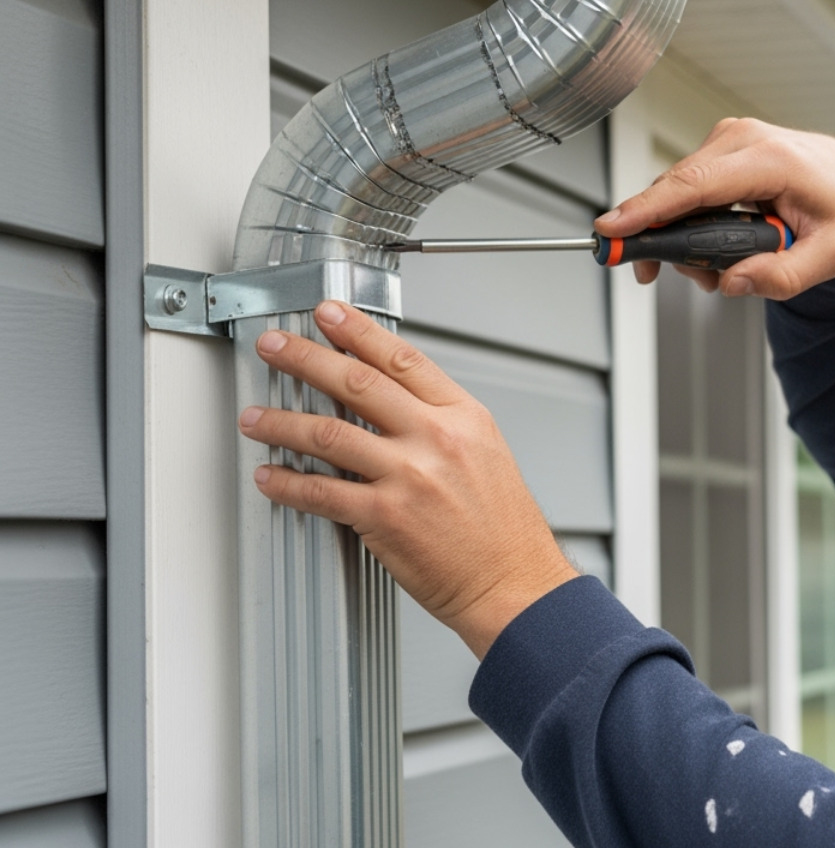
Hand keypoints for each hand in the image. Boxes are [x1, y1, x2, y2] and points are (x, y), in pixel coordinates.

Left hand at [237, 300, 578, 657]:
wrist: (515, 583)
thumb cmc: (504, 530)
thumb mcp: (485, 454)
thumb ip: (440, 424)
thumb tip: (391, 403)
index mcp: (464, 417)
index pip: (402, 359)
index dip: (358, 332)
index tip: (330, 315)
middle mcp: (436, 439)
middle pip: (357, 383)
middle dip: (305, 357)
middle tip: (274, 346)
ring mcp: (409, 477)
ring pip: (328, 434)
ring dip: (281, 422)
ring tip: (255, 417)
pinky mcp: (385, 518)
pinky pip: (321, 493)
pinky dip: (288, 484)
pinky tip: (270, 476)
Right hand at [595, 118, 834, 298]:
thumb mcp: (831, 257)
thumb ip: (784, 277)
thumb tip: (733, 284)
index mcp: (772, 159)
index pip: (696, 185)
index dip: (649, 209)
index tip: (612, 228)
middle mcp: (744, 139)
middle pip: (675, 190)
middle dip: (659, 239)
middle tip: (654, 277)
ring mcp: (730, 139)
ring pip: (675, 191)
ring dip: (677, 235)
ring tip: (711, 268)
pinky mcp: (721, 149)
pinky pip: (685, 187)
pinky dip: (686, 220)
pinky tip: (708, 246)